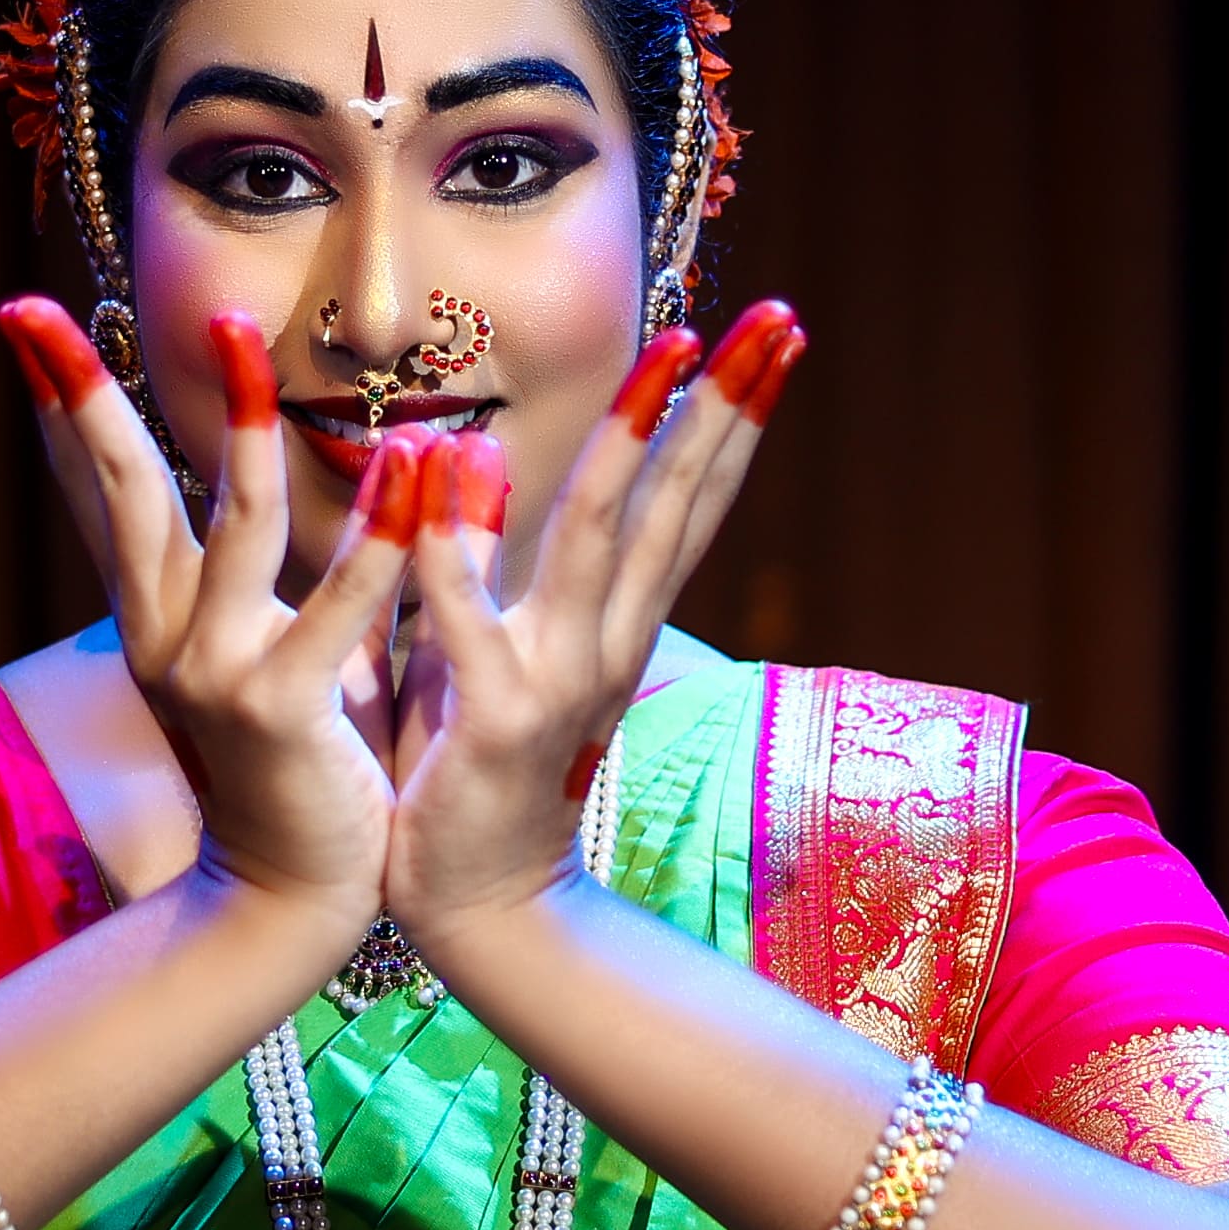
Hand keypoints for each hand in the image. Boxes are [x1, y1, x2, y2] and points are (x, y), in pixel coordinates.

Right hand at [0, 300, 414, 922]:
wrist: (295, 898)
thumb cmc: (295, 762)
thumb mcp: (262, 646)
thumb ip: (256, 569)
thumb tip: (248, 476)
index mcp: (159, 615)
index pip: (100, 489)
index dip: (62, 404)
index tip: (23, 319)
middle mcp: (167, 635)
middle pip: (121, 489)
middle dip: (81, 394)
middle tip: (37, 310)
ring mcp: (217, 672)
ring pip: (232, 523)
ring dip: (242, 423)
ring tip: (243, 332)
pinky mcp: (283, 710)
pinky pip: (337, 606)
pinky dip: (375, 535)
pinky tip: (409, 467)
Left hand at [372, 300, 806, 943]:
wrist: (478, 909)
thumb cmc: (473, 765)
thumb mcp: (488, 643)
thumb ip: (485, 554)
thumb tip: (473, 448)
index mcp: (613, 624)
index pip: (682, 505)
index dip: (725, 419)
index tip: (767, 336)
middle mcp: (604, 643)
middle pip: (672, 506)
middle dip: (722, 408)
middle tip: (775, 320)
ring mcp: (556, 680)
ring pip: (601, 540)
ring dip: (631, 441)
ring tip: (672, 355)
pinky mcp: (490, 721)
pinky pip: (469, 620)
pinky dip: (454, 544)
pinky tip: (452, 460)